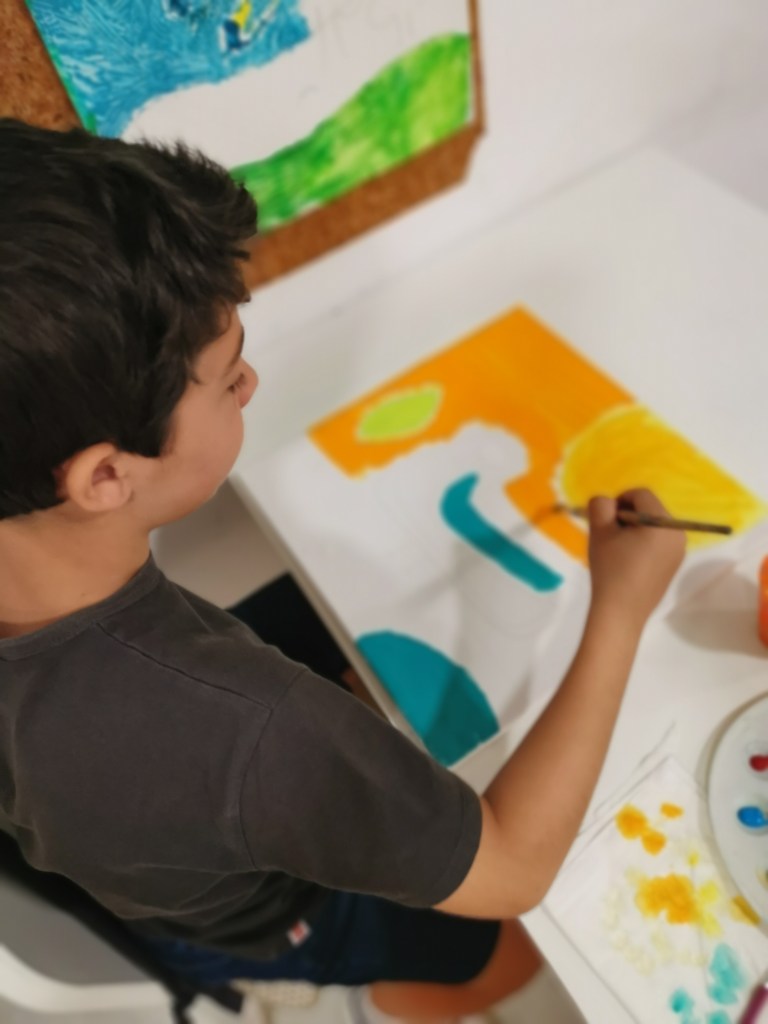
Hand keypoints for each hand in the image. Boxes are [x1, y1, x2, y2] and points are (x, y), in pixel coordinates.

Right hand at [587, 488, 685, 629]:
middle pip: (650, 509)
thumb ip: (601, 505)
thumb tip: (608, 501)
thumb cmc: (610, 570)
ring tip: (619, 550)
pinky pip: (659, 541)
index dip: (619, 501)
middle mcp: (678, 534)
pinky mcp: (674, 564)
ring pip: (653, 525)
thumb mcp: (599, 532)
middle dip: (628, 516)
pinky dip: (643, 542)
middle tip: (611, 536)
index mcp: (662, 524)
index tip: (606, 521)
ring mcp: (679, 551)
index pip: (641, 495)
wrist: (620, 612)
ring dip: (634, 529)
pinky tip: (629, 561)